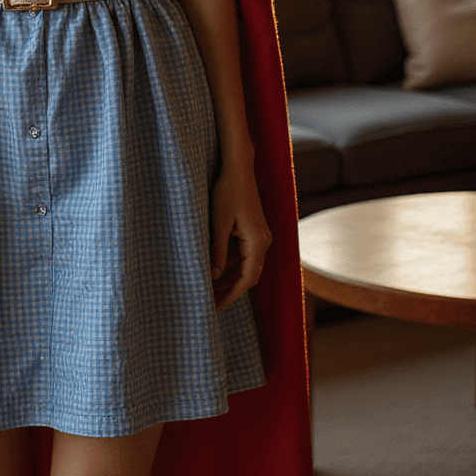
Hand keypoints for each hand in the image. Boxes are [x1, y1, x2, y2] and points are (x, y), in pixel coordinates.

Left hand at [210, 163, 270, 311]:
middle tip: (211, 302)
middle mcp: (264, 241)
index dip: (231, 295)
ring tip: (212, 289)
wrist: (238, 168)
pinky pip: (245, 254)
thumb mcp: (218, 223)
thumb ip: (218, 251)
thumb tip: (214, 276)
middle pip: (250, 276)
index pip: (247, 279)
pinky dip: (233, 264)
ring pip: (248, 266)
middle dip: (231, 290)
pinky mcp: (255, 230)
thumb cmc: (227, 192)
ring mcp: (261, 235)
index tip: (215, 307)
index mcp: (257, 242)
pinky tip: (217, 269)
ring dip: (231, 278)